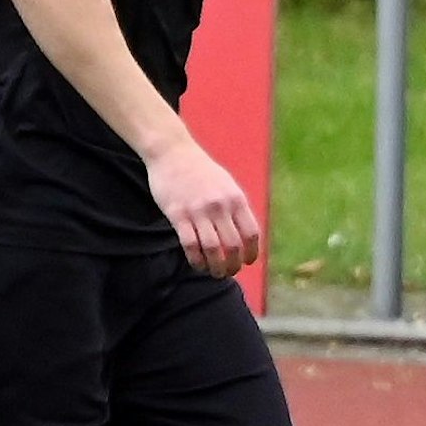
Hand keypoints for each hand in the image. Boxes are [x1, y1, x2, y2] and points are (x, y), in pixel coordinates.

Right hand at [146, 138, 260, 276]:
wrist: (173, 153)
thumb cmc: (201, 171)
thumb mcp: (227, 185)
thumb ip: (236, 207)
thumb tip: (245, 234)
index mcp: (236, 199)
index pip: (251, 233)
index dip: (252, 252)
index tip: (248, 262)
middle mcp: (220, 206)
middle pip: (233, 245)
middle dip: (233, 265)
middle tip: (229, 272)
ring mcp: (198, 211)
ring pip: (212, 249)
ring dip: (216, 267)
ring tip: (216, 273)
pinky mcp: (177, 214)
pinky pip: (190, 244)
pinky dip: (196, 260)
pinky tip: (198, 265)